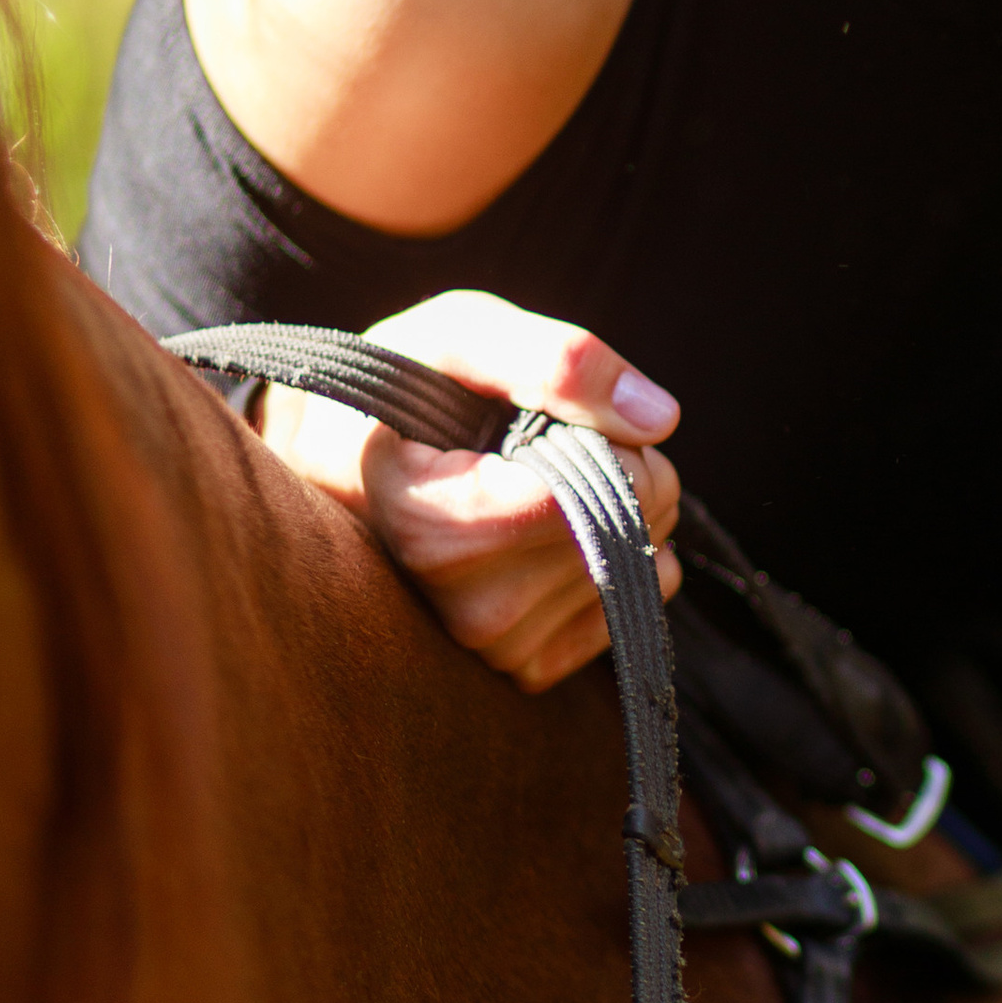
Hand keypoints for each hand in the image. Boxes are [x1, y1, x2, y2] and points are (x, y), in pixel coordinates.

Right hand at [257, 288, 682, 689]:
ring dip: (622, 512)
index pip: (585, 494)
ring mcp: (497, 646)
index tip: (558, 417)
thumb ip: (557, 361)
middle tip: (553, 445)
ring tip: (544, 485)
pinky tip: (560, 531)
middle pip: (627, 531)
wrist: (342, 460)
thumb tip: (659, 418)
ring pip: (639, 567)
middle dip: (624, 469)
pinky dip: (622, 560)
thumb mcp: (464, 335)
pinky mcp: (528, 667)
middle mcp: (464, 604)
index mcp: (434, 525)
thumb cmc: (406, 386)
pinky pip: (632, 606)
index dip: (604, 440)